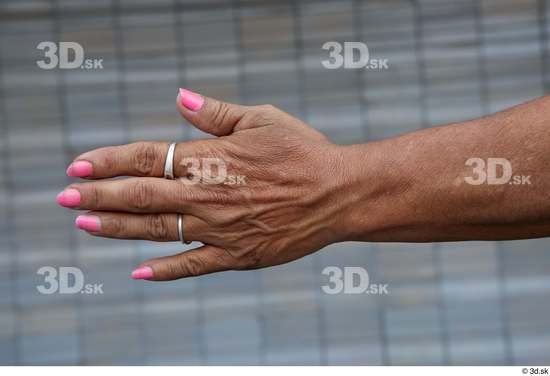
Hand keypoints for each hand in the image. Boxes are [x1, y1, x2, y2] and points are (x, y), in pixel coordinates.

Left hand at [57, 89, 351, 280]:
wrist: (339, 192)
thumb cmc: (303, 150)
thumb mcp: (262, 119)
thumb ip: (216, 113)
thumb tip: (179, 98)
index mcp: (210, 159)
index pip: (145, 158)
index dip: (108, 161)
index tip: (78, 165)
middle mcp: (207, 195)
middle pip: (140, 196)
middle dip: (97, 195)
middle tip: (64, 196)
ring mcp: (220, 229)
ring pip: (157, 230)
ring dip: (116, 227)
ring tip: (85, 223)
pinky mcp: (237, 255)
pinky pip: (192, 265)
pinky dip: (164, 270)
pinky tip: (137, 271)